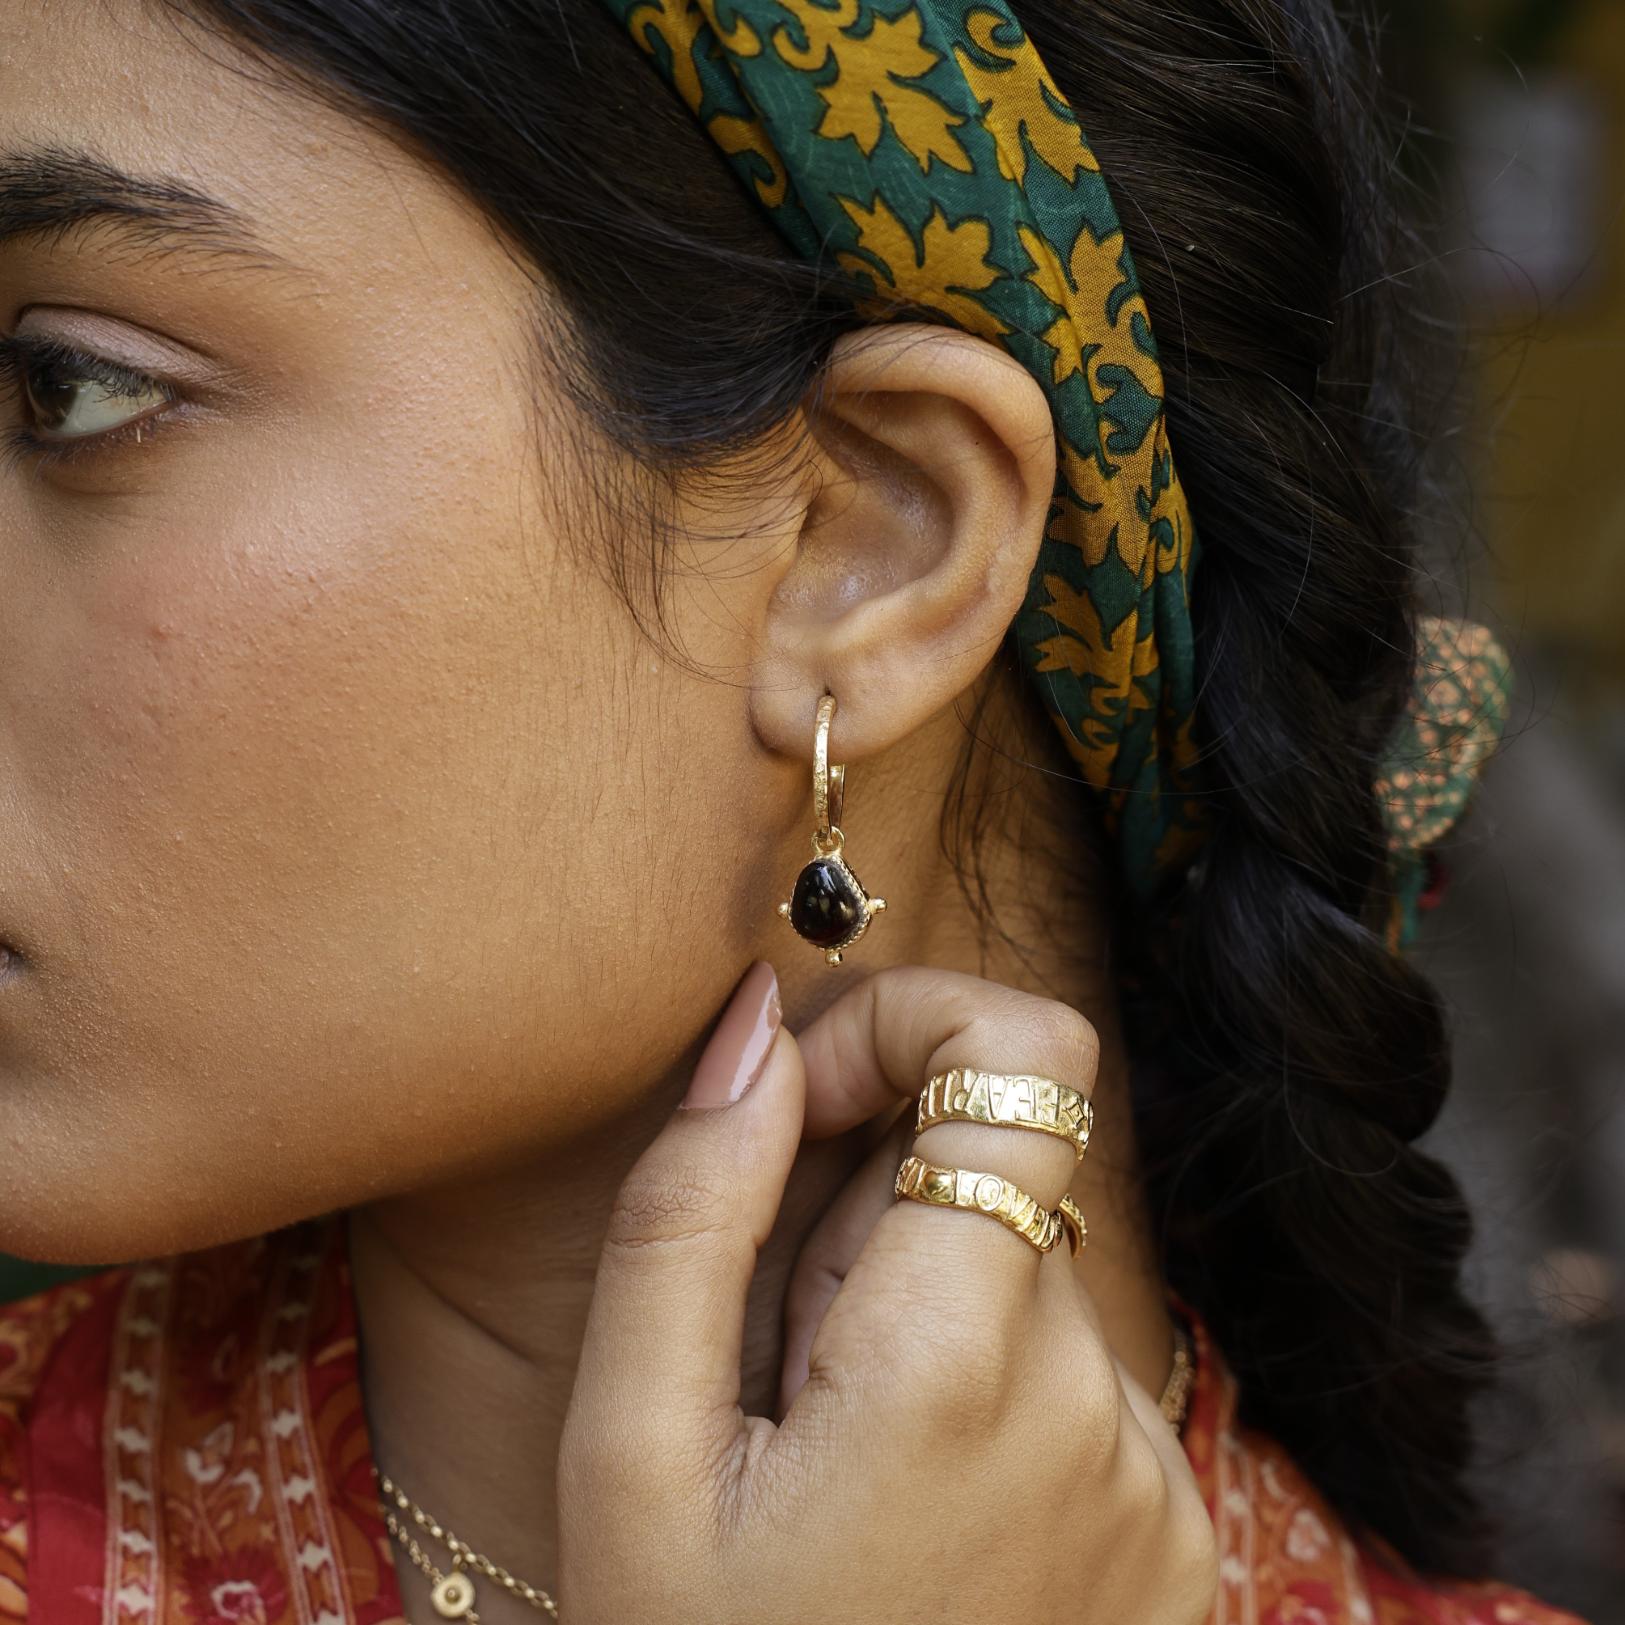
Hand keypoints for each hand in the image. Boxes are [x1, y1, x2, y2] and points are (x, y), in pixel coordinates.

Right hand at [557, 962, 1218, 1623]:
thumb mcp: (630, 1453)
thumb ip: (691, 1207)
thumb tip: (759, 1024)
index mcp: (962, 1360)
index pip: (1029, 1049)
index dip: (914, 1022)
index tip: (804, 1105)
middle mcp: (1099, 1402)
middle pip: (996, 1172)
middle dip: (870, 1210)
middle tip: (774, 1357)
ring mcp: (1153, 1479)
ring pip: (1021, 1278)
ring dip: (914, 1313)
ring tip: (827, 1460)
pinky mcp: (1172, 1538)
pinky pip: (1067, 1380)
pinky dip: (978, 1395)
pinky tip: (901, 1517)